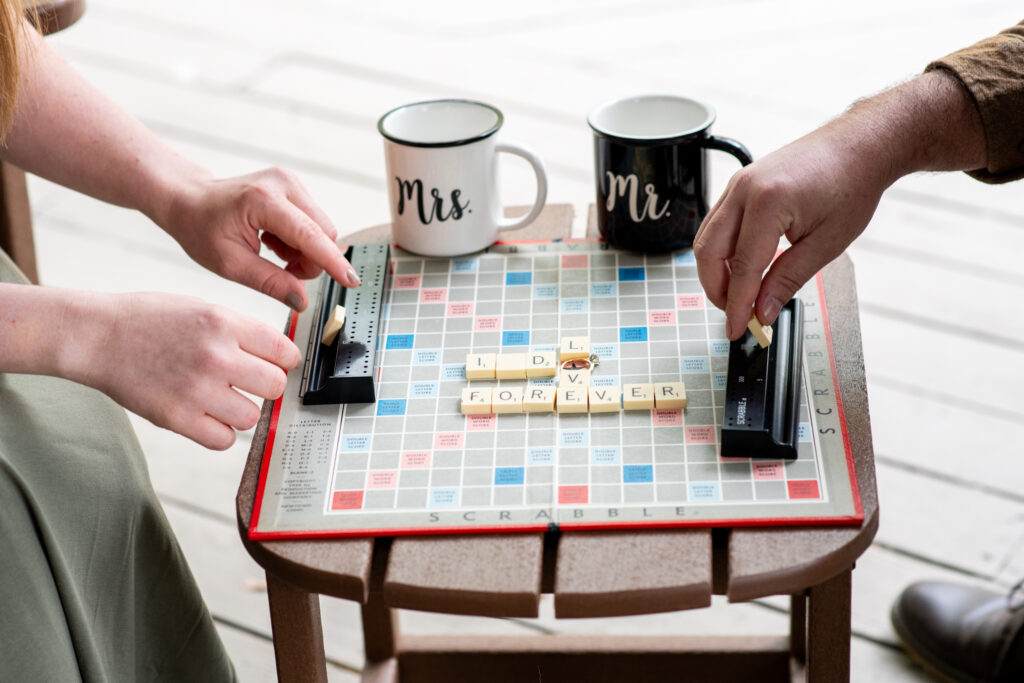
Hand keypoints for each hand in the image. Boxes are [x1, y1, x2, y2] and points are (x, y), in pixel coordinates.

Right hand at [67, 292, 300, 449]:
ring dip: (242, 410)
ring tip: (223, 398)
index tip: (278, 364)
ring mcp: (197, 390)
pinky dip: (220, 432)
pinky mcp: (177, 418)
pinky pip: (223, 440)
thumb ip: (241, 331)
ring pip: (252, 417)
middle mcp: (216, 356)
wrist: (97, 337)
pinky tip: (208, 415)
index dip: (285, 360)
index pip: (284, 351)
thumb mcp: (202, 308)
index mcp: (224, 323)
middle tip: (250, 383)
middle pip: (274, 386)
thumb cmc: (147, 320)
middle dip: (266, 385)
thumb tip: (278, 354)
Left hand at [159, 168, 359, 311]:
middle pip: (324, 233)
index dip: (332, 262)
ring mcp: (290, 182)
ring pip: (322, 230)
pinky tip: (275, 242)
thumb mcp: (230, 264)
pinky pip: (314, 223)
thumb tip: (302, 301)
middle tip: (283, 272)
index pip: (310, 236)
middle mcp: (283, 184)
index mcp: (263, 201)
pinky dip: (301, 241)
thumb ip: (270, 283)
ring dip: (306, 251)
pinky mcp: (294, 187)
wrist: (189, 199)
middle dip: (312, 261)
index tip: (350, 281)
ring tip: (273, 254)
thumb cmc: (201, 228)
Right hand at [693, 125, 887, 338]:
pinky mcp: (739, 184)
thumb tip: (763, 310)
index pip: (741, 267)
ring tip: (739, 294)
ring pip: (707, 238)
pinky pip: (717, 224)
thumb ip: (788, 279)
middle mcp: (744, 189)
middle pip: (709, 252)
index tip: (737, 328)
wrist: (859, 146)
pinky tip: (741, 268)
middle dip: (717, 290)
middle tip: (736, 314)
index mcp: (768, 202)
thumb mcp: (826, 243)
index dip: (736, 304)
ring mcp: (738, 183)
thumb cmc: (851, 185)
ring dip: (716, 272)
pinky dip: (722, 251)